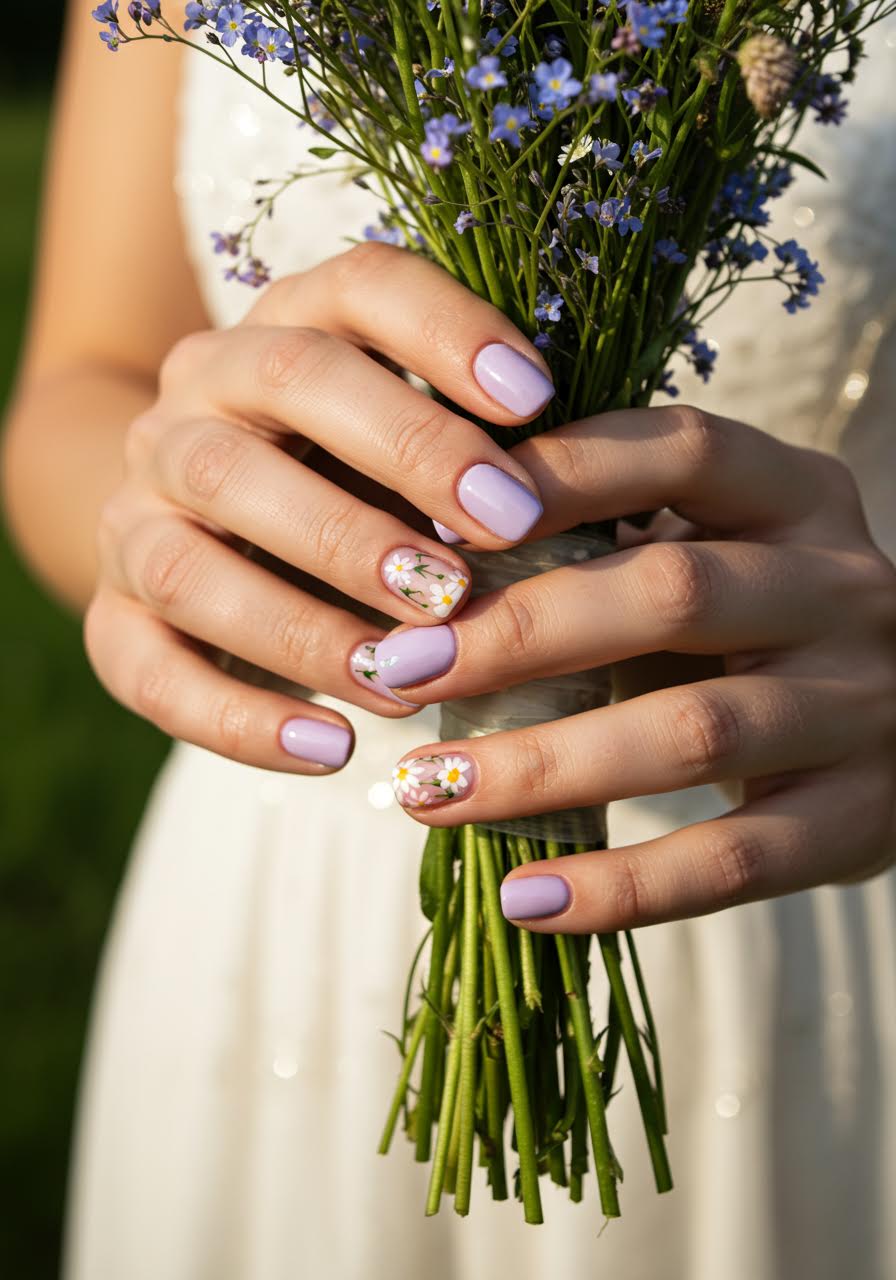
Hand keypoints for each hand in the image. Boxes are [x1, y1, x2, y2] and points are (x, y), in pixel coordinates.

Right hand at [85, 244, 556, 771]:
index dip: (447, 333)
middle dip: (400, 461)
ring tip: (412, 672)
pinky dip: (241, 719)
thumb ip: (479, 452)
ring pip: (199, 553)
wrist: (194, 530)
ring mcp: (139, 510)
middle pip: (282, 393)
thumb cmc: (349, 486)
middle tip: (496, 540)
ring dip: (311, 616)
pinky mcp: (113, 619)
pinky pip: (153, 672)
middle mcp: (196, 402)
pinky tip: (335, 749)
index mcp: (283, 334)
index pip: (358, 289)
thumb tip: (596, 498)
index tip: (538, 401)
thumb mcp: (410, 448)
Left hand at [383, 405, 895, 927]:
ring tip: (427, 791)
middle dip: (519, 633)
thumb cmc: (763, 625)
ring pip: (692, 732)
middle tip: (399, 667)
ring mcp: (862, 705)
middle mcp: (841, 587)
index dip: (560, 477)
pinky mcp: (861, 819)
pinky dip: (623, 888)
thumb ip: (613, 542)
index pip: (680, 451)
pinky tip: (525, 898)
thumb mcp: (717, 550)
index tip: (439, 525)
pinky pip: (735, 861)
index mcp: (797, 496)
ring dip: (542, 765)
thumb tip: (429, 561)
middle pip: (674, 593)